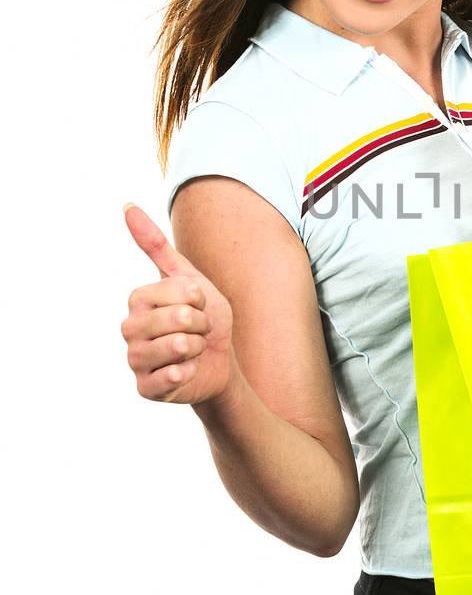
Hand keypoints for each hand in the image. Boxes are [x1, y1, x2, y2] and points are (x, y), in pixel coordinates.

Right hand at [120, 203, 235, 403]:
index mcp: (137, 300)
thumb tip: (126, 206)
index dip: (199, 300)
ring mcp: (134, 360)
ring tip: (193, 350)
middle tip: (198, 331)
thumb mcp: (188, 278)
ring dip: (198, 347)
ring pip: (177, 347)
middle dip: (202, 324)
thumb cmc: (204, 319)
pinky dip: (188, 372)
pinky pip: (169, 377)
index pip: (177, 292)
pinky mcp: (145, 388)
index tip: (198, 306)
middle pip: (178, 319)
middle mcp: (129, 329)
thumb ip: (157, 246)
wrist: (221, 362)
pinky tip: (186, 371)